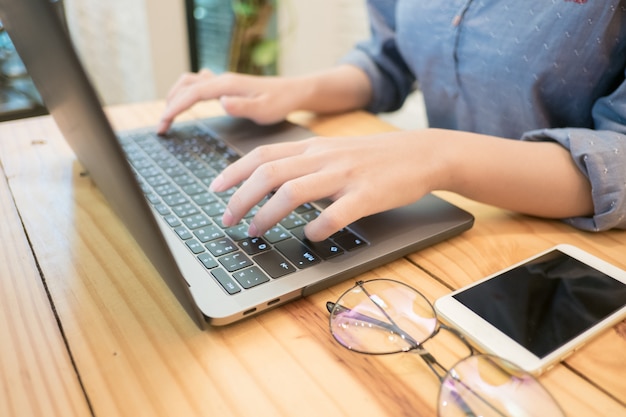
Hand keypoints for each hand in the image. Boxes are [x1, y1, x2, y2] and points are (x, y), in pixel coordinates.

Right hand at [158, 69, 302, 133]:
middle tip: (162, 127)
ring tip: (168, 117)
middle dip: (170, 105)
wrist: (292, 92)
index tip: (164, 124)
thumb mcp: (263, 110)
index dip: (175, 108)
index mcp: (227, 85)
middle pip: (186, 86)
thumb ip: (242, 107)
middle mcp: (222, 80)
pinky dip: (186, 93)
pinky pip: (199, 84)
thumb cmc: (280, 103)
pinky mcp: (226, 86)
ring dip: (175, 97)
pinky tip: (185, 105)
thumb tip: (221, 102)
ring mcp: (223, 82)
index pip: (192, 93)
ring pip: (190, 82)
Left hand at [209, 131, 445, 240]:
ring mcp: (344, 175)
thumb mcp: (333, 151)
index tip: (214, 189)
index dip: (233, 171)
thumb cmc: (373, 157)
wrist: (420, 153)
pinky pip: (335, 213)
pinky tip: (310, 236)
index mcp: (313, 147)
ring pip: (293, 191)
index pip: (263, 154)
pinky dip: (317, 227)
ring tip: (255, 231)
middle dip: (240, 197)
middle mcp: (323, 157)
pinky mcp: (366, 194)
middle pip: (269, 172)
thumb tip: (270, 184)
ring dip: (267, 214)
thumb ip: (303, 163)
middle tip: (226, 219)